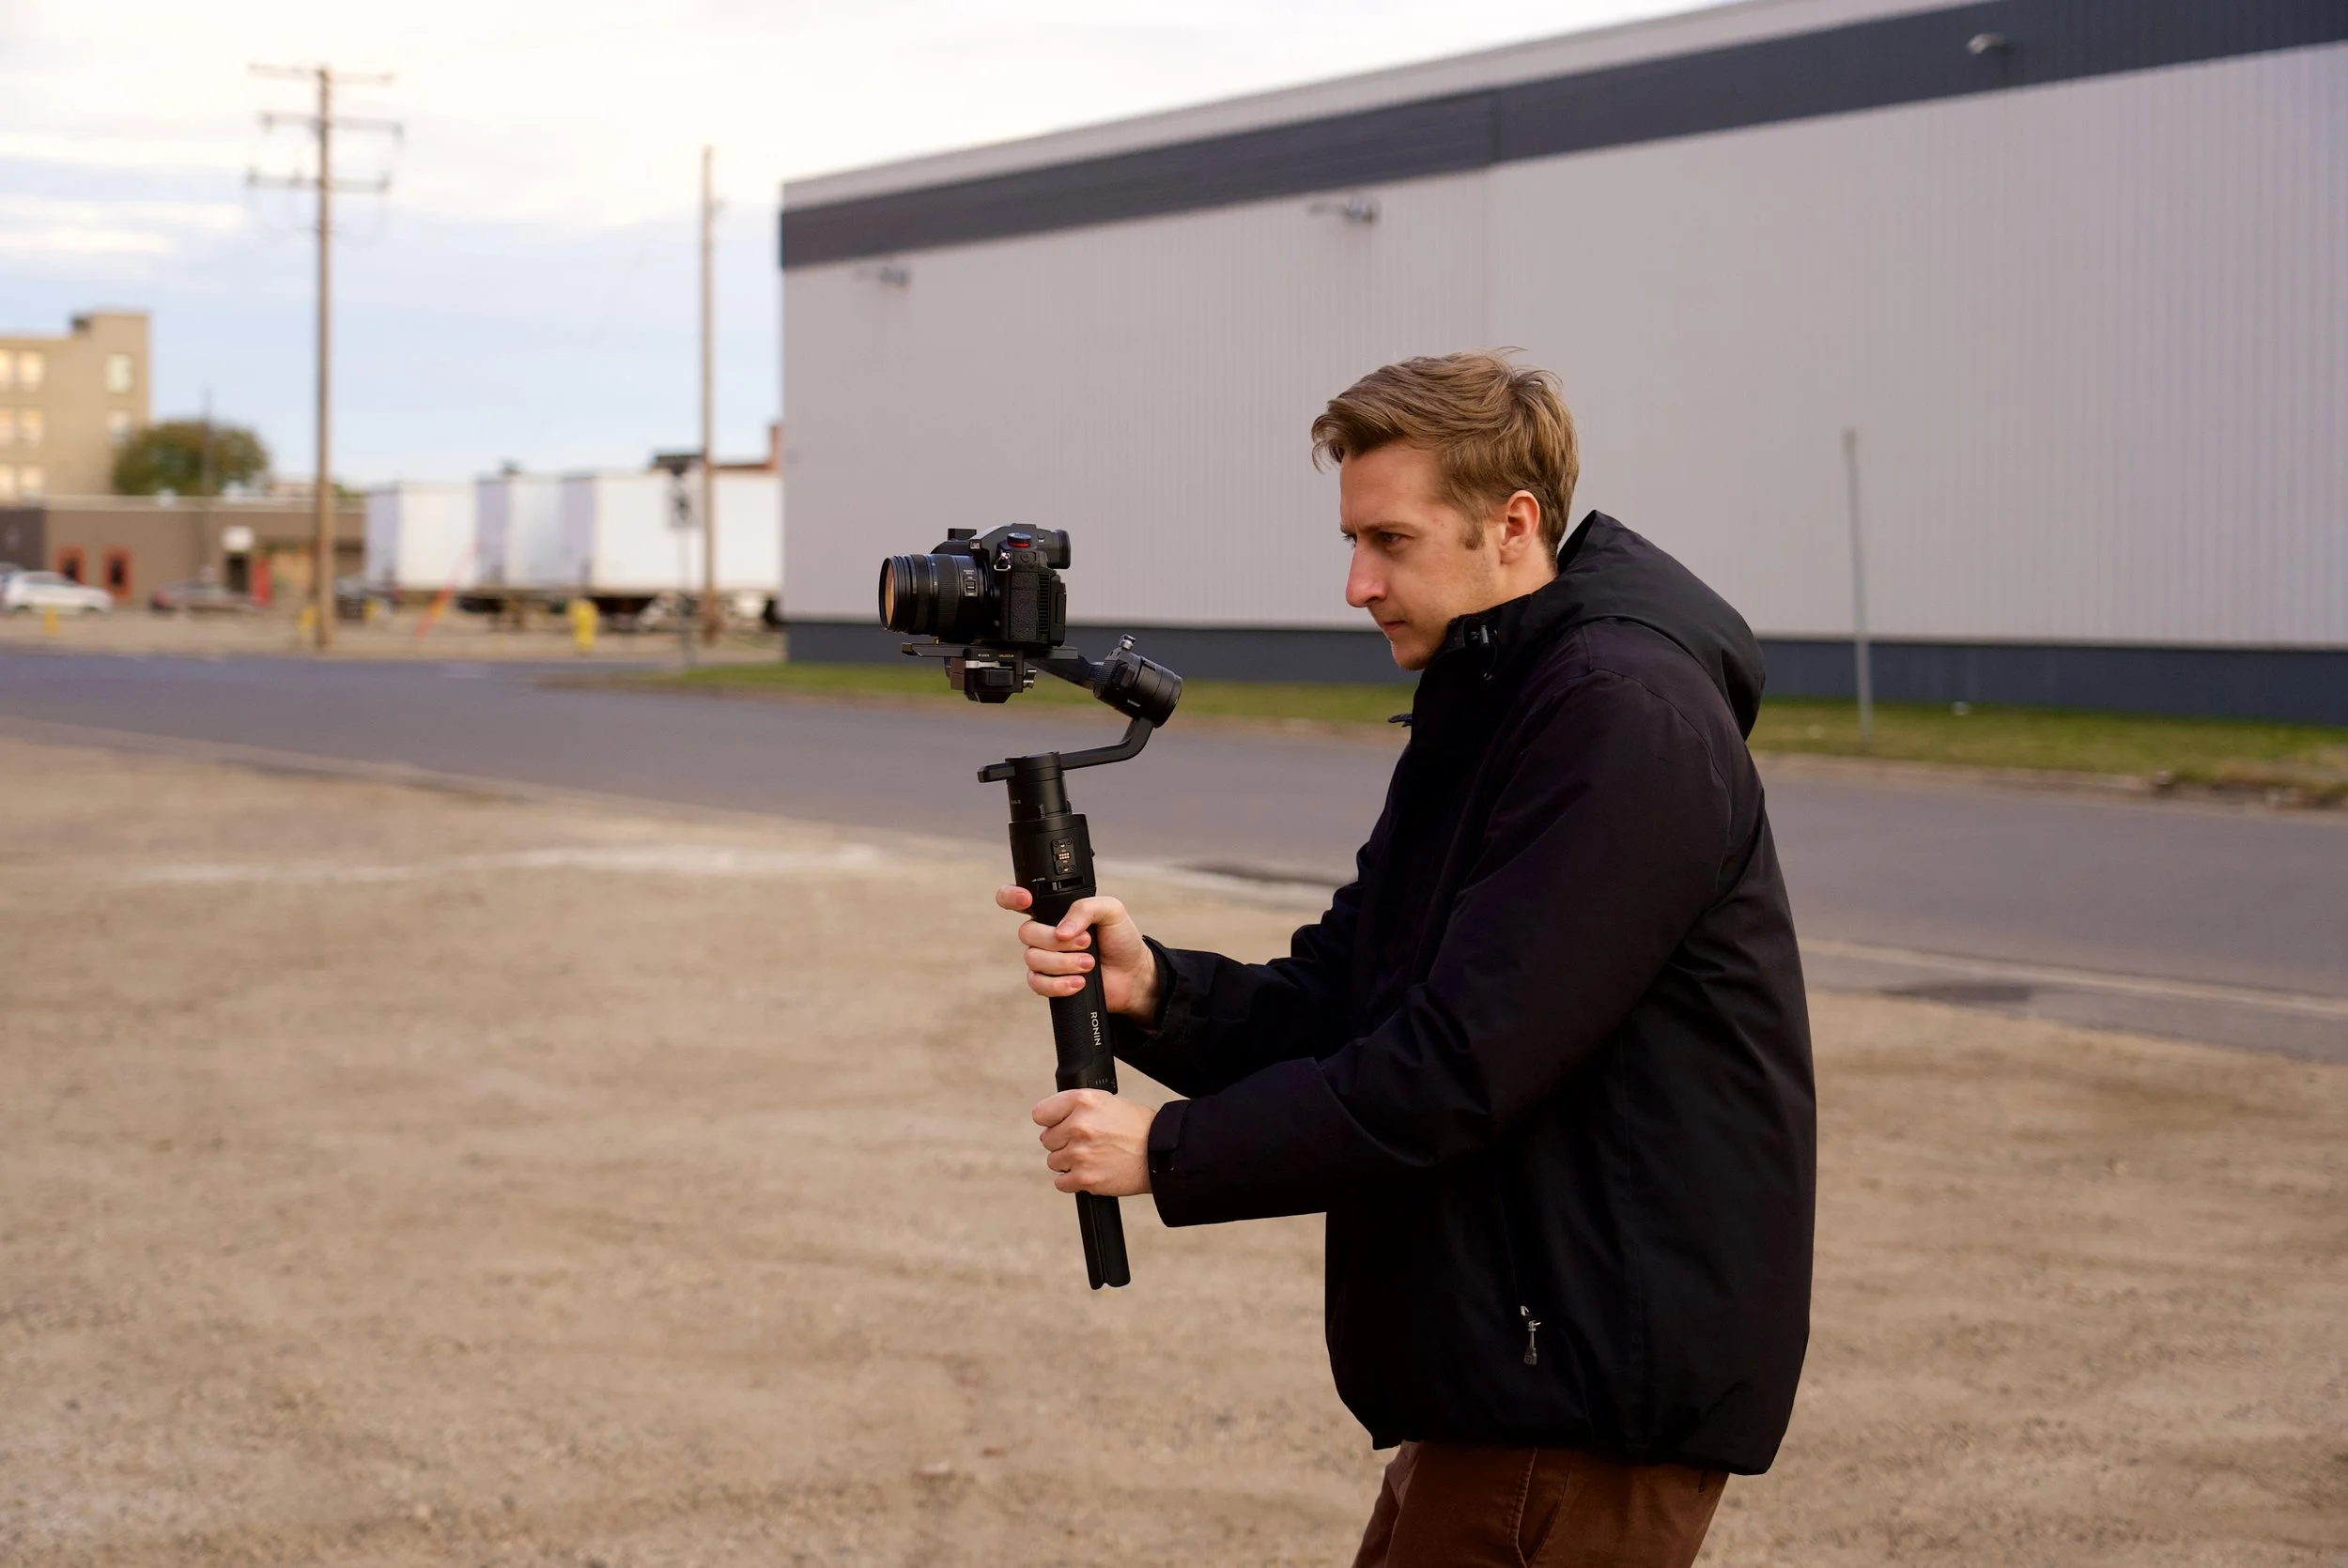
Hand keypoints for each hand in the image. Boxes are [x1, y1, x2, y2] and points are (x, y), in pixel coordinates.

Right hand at [995, 886, 1159, 1023]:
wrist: (1133, 974)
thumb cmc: (1121, 938)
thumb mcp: (1112, 911)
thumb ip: (1085, 908)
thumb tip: (1060, 931)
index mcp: (1054, 910)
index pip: (1017, 898)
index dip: (1012, 896)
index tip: (1027, 901)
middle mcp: (1045, 933)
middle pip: (1026, 932)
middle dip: (1056, 940)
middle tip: (1087, 943)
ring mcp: (1045, 958)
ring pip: (1032, 958)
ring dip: (1063, 963)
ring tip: (1089, 964)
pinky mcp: (1048, 982)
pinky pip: (1037, 983)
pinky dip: (1059, 984)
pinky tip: (1079, 982)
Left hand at [1033, 1089, 1153, 1196]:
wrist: (1162, 1153)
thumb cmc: (1138, 1126)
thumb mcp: (1106, 1101)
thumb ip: (1077, 1108)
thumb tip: (1051, 1121)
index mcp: (1082, 1101)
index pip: (1041, 1113)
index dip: (1052, 1120)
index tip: (1060, 1125)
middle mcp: (1078, 1126)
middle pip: (1047, 1140)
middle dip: (1063, 1142)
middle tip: (1087, 1143)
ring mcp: (1080, 1154)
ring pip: (1054, 1161)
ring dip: (1069, 1162)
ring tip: (1093, 1157)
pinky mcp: (1085, 1178)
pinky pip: (1061, 1183)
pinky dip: (1073, 1181)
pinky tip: (1091, 1172)